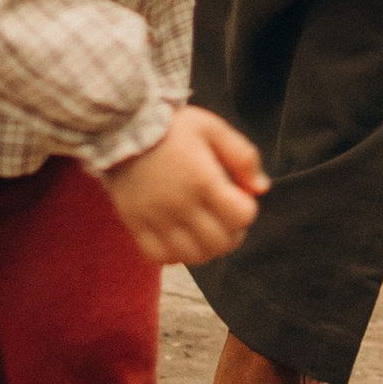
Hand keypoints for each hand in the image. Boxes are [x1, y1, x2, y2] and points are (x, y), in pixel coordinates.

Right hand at [103, 104, 267, 263]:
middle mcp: (180, 204)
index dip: (247, 209)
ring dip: (207, 247)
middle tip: (225, 217)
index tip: (238, 195)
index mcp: (203, 180)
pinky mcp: (136, 224)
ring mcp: (156, 218)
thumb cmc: (172, 126)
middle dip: (232, 232)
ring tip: (205, 229)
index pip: (241, 217)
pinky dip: (176, 255)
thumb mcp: (212, 128)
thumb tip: (261, 188)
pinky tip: (179, 237)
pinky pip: (161, 257)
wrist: (121, 126)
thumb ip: (243, 155)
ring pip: (193, 256)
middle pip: (220, 243)